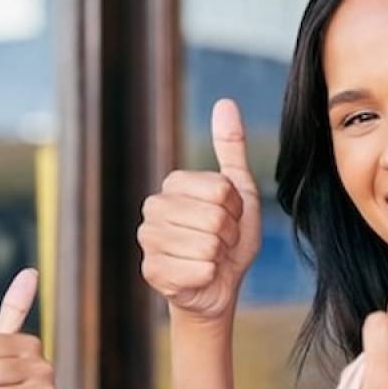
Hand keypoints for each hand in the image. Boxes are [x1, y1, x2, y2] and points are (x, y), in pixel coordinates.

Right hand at [138, 98, 261, 320]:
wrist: (218, 286)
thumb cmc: (229, 239)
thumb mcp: (239, 191)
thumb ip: (231, 148)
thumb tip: (225, 102)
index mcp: (173, 184)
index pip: (222, 189)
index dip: (235, 209)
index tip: (229, 218)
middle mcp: (153, 208)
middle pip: (215, 217)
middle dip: (229, 234)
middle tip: (221, 242)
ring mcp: (148, 240)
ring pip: (207, 245)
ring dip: (219, 256)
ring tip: (211, 257)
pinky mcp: (151, 271)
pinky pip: (198, 270)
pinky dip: (208, 276)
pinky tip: (199, 275)